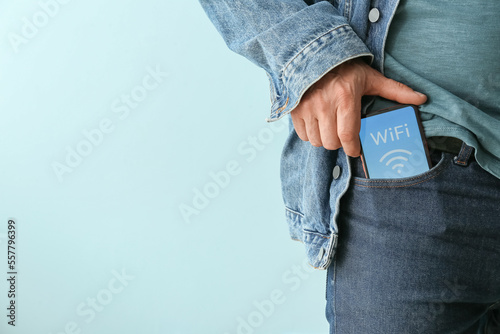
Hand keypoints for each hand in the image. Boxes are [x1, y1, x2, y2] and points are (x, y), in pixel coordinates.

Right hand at [290, 59, 426, 156]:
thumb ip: (395, 90)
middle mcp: (324, 104)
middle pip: (331, 142)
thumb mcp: (371, 78)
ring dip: (324, 139)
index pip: (348, 136)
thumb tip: (421, 99)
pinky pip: (303, 135)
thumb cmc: (345, 68)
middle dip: (339, 142)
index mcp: (345, 98)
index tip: (355, 149)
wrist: (313, 54)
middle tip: (343, 134)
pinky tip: (317, 124)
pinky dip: (310, 135)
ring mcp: (307, 107)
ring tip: (330, 127)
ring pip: (316, 141)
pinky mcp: (295, 110)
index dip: (352, 148)